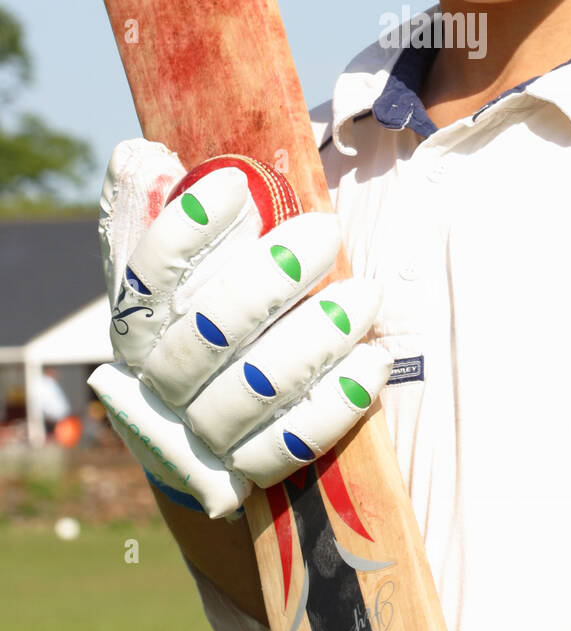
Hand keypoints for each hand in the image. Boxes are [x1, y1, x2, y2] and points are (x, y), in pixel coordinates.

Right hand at [89, 139, 391, 518]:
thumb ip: (157, 208)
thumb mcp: (178, 266)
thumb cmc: (203, 315)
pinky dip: (333, 405)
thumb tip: (141, 158)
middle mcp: (159, 381)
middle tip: (324, 230)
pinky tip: (372, 363)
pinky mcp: (246, 472)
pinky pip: (290, 444)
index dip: (184, 230)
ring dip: (315, 341)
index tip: (234, 182)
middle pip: (207, 333)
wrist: (199, 431)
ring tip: (367, 294)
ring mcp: (201, 433)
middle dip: (269, 279)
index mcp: (138, 321)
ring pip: (254, 390)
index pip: (148, 275)